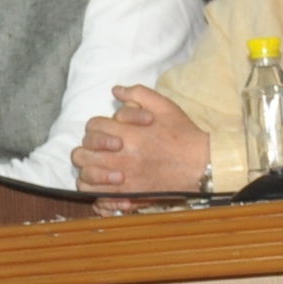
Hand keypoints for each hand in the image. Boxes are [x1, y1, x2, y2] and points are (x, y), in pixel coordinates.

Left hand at [71, 86, 213, 194]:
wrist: (200, 165)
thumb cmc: (183, 134)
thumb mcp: (165, 106)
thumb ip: (139, 93)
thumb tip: (116, 90)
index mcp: (128, 133)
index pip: (93, 127)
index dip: (97, 126)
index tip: (108, 130)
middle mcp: (121, 156)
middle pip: (82, 152)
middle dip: (88, 148)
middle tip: (98, 148)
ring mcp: (122, 177)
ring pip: (85, 174)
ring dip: (88, 168)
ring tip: (97, 164)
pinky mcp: (126, 193)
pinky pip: (95, 193)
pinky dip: (92, 187)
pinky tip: (101, 181)